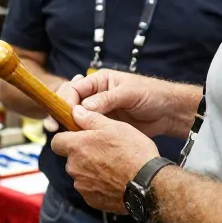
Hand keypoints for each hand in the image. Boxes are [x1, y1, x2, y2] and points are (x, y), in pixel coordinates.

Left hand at [50, 106, 158, 213]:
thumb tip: (76, 111)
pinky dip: (99, 185)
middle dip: (82, 155)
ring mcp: (82, 186)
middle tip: (104, 151)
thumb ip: (90, 119)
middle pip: (71, 159)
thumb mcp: (114, 126)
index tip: (78, 137)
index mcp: (77, 147)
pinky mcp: (92, 200)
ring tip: (114, 167)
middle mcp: (74, 167)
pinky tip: (116, 181)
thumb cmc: (133, 151)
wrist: (148, 184)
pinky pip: (91, 190)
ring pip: (81, 174)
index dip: (66, 138)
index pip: (56, 142)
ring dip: (91, 171)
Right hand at [58, 70, 181, 137]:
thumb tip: (83, 108)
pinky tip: (74, 142)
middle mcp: (96, 94)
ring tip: (59, 136)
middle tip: (53, 126)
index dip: (65, 100)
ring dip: (66, 126)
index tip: (62, 114)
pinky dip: (79, 134)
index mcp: (99, 80)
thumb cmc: (152, 94)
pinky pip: (87, 129)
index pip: (75, 88)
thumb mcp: (130, 93)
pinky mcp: (105, 125)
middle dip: (60, 113)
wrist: (169, 112)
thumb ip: (107, 99)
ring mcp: (99, 111)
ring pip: (76, 117)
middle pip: (71, 102)